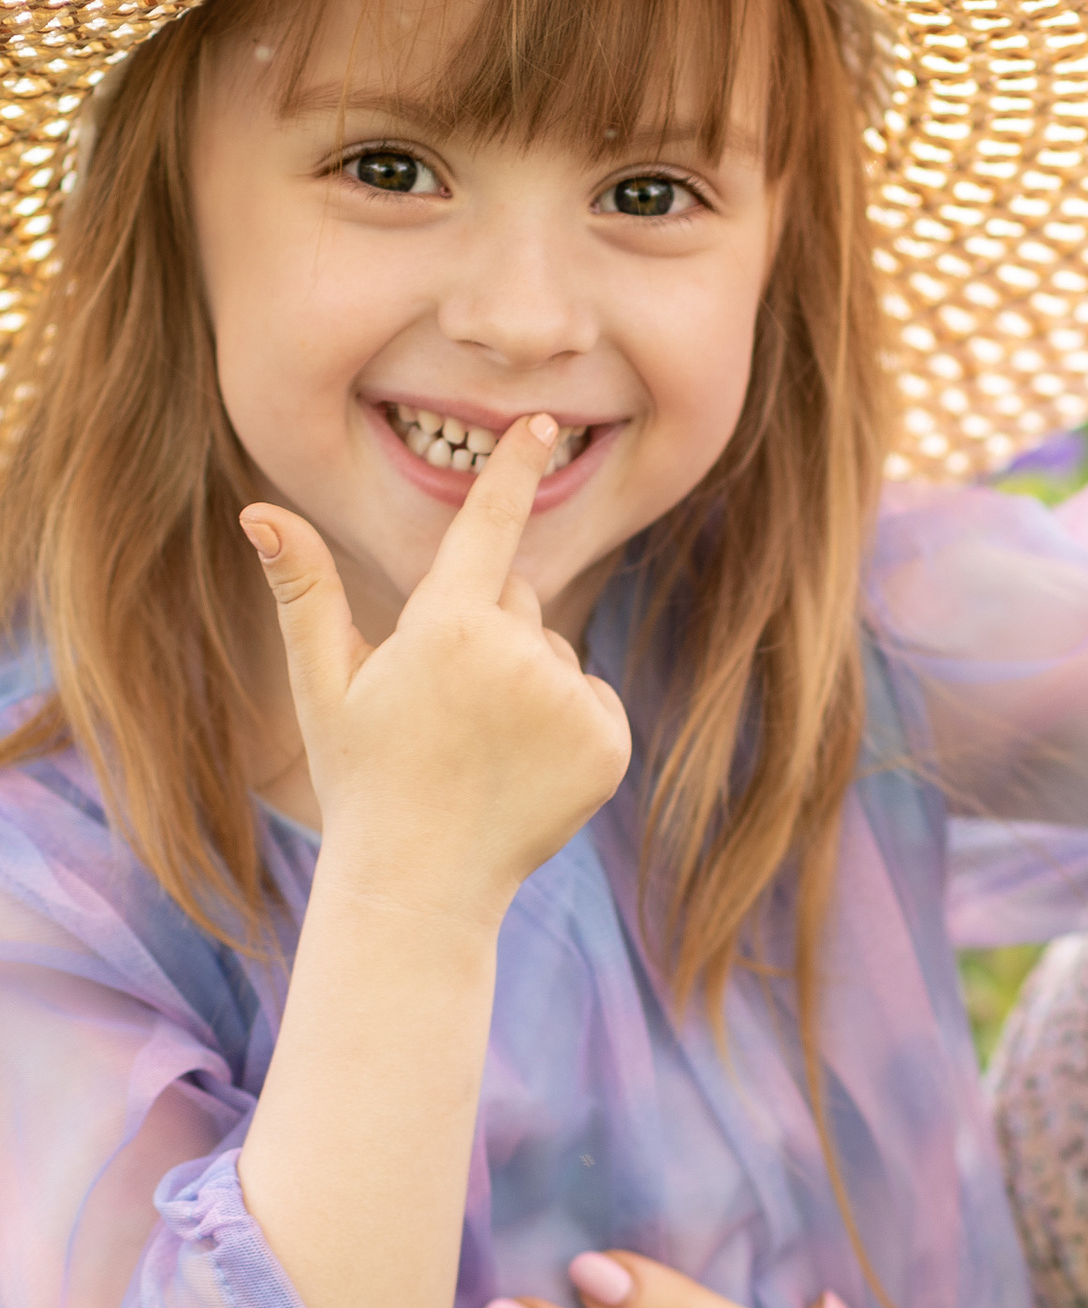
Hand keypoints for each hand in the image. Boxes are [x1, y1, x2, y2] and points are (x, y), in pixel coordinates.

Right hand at [243, 416, 629, 919]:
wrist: (421, 884)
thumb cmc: (363, 775)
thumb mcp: (323, 681)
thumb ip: (304, 588)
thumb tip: (259, 508)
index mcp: (445, 628)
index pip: (487, 527)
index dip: (514, 470)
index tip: (545, 423)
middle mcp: (517, 655)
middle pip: (519, 595)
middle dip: (487, 626)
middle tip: (444, 703)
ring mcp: (569, 700)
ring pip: (555, 649)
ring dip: (526, 679)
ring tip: (480, 744)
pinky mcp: (608, 741)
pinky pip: (592, 698)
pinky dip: (568, 723)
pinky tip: (524, 766)